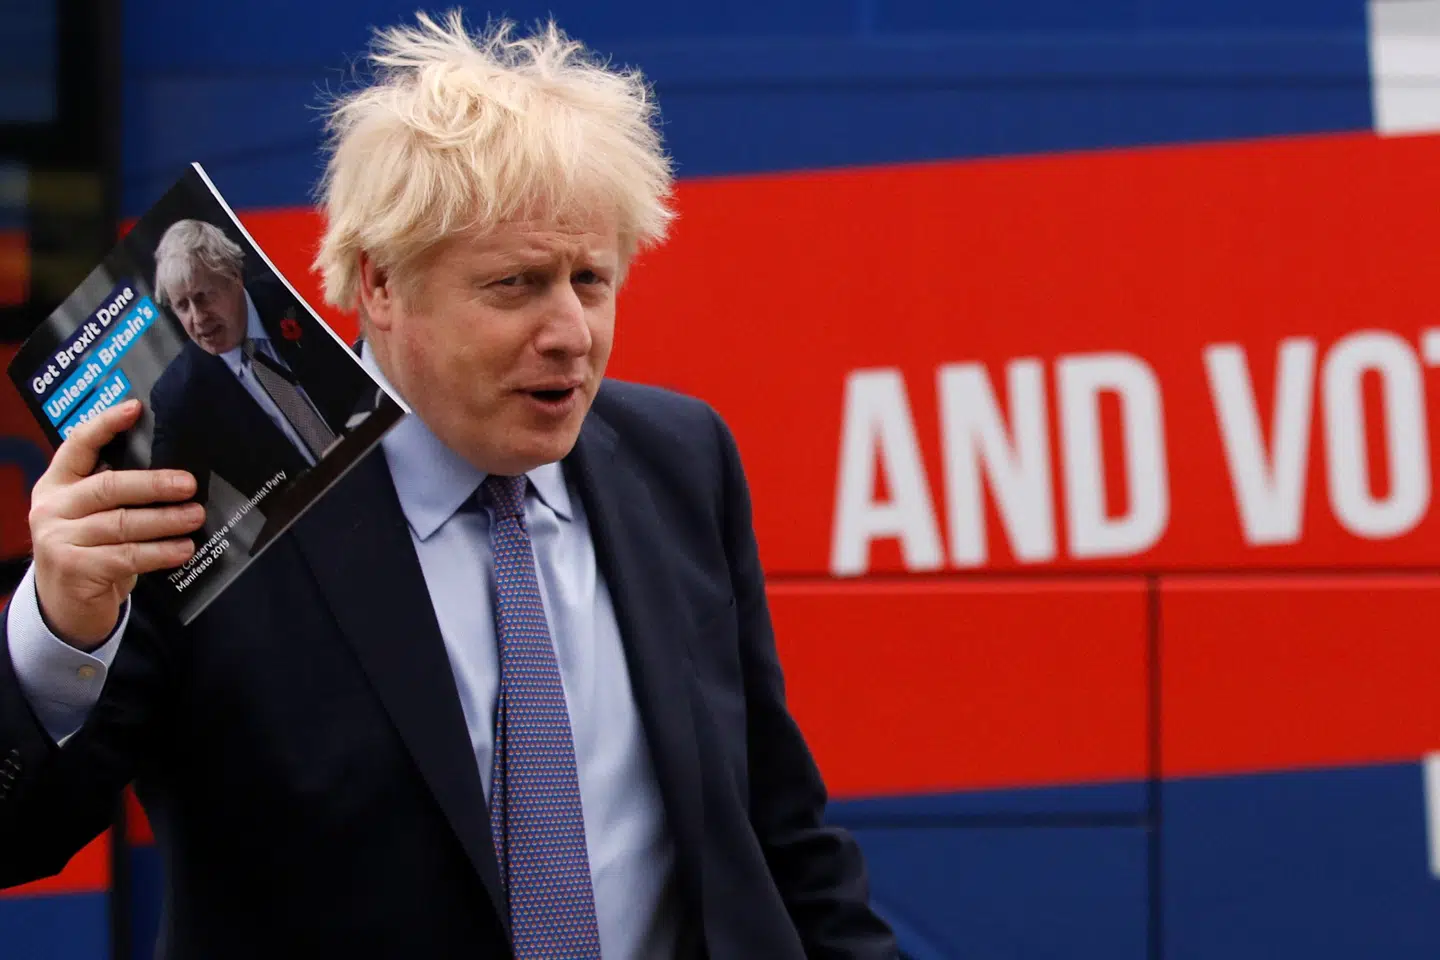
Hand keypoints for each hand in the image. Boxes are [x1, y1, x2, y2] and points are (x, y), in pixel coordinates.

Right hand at [29, 399, 204, 648]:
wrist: (67, 608)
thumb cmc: (93, 553)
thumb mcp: (94, 517)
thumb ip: (117, 494)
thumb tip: (176, 474)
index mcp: (57, 484)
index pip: (78, 444)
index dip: (105, 424)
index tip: (135, 408)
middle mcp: (52, 507)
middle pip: (109, 486)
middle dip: (153, 484)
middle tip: (190, 484)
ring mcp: (58, 538)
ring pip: (122, 523)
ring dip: (165, 520)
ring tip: (195, 516)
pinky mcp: (74, 568)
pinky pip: (126, 555)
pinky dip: (159, 552)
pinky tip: (183, 549)